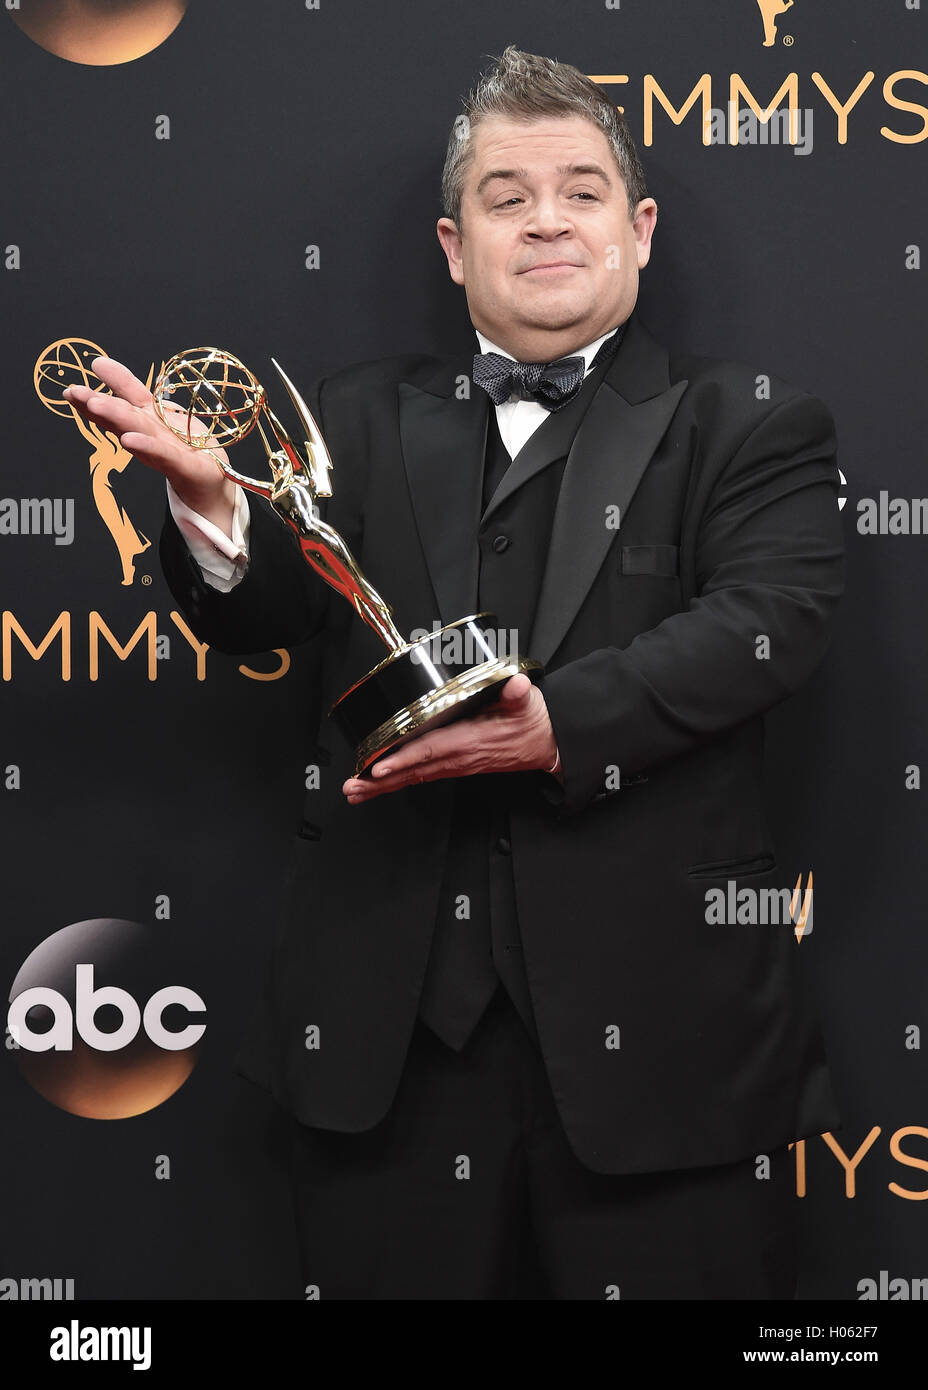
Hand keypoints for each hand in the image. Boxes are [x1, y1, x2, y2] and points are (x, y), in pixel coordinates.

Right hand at [63, 357, 238, 536]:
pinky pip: (163, 454)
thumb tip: (98, 363)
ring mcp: (163, 451)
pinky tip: (129, 440)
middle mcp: (148, 436)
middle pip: (121, 418)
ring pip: (137, 431)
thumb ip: (128, 388)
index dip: (91, 397)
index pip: (115, 405)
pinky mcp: (183, 465)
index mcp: (142, 420)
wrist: (211, 480)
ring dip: (115, 418)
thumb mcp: (157, 408)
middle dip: (98, 405)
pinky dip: (146, 446)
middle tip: (75, 393)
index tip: (70, 390)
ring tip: (95, 405)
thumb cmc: (184, 443)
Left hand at [342, 673, 560, 803]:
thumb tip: (517, 685)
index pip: (430, 750)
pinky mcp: (455, 765)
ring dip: (383, 785)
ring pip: (413, 777)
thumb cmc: (532, 721)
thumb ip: (519, 694)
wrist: (546, 744)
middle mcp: (458, 757)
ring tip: (355, 790)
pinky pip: (421, 775)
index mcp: (470, 741)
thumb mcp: (528, 703)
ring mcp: (455, 764)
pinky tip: (378, 783)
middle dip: (380, 781)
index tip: (378, 766)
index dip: (403, 759)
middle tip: (352, 787)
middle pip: (412, 771)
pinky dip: (397, 780)